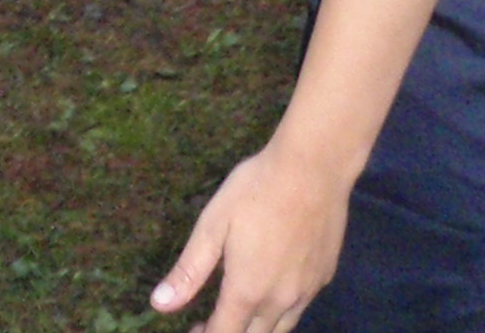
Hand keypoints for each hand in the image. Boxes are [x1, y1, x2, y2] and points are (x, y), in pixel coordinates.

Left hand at [150, 138, 350, 332]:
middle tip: (207, 322)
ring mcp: (307, 291)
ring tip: (237, 312)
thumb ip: (189, 271)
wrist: (314, 168)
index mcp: (248, 290)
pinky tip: (271, 291)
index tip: (191, 329)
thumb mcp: (212, 225)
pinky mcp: (324, 278)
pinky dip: (280, 313)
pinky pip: (300, 309)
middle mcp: (280, 300)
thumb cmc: (256, 190)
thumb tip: (160, 304)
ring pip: (280, 329)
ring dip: (256, 328)